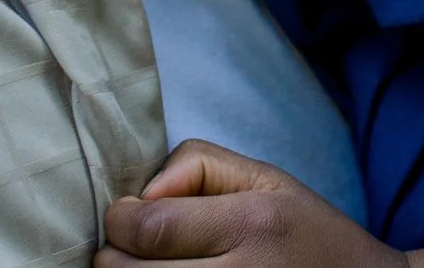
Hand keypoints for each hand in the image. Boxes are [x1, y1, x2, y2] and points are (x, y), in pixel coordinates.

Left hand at [95, 140, 423, 267]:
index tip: (124, 216)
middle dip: (114, 255)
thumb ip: (200, 165)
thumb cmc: (308, 233)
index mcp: (252, 224)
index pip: (147, 227)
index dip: (118, 220)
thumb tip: (143, 194)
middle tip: (132, 248)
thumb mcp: (268, 178)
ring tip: (150, 266)